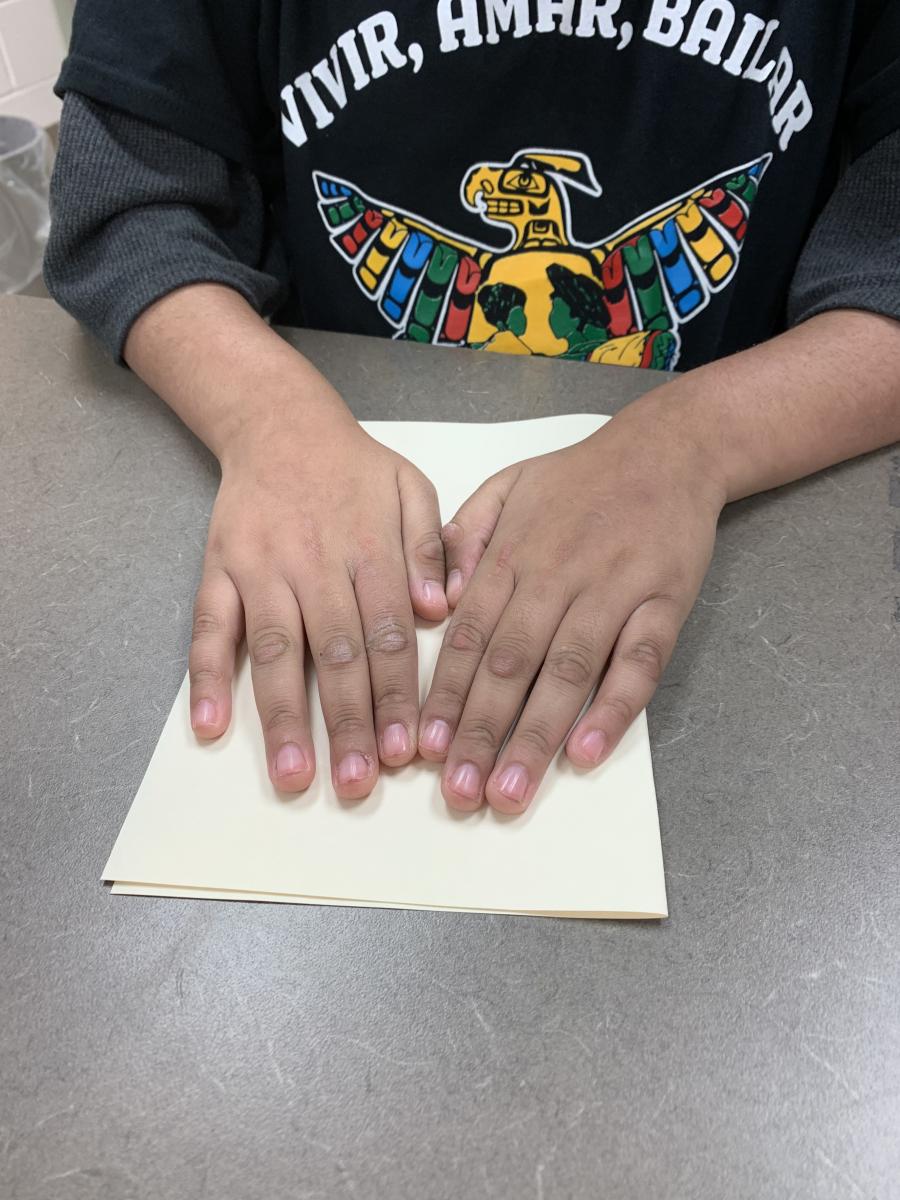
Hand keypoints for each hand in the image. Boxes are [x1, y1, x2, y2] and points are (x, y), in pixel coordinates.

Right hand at [188, 402, 447, 797]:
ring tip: (294, 774)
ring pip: (276, 650)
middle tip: (357, 782)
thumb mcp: (411, 488)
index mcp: (370, 550)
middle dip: (349, 723)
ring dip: (284, 717)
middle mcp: (315, 564)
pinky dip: (206, 676)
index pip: (391, 636)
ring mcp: (262, 568)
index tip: (408, 750)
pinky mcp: (218, 570)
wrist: (278, 423)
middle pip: (337, 654)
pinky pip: (209, 627)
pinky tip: (208, 724)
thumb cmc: (353, 467)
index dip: (399, 695)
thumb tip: (441, 610)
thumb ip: (429, 548)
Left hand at [417, 395, 726, 812]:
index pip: (469, 639)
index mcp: (512, 558)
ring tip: (510, 791)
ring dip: (535, 736)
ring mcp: (613, 591)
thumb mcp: (505, 487)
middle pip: (511, 666)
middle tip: (461, 793)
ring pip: (567, 673)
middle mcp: (556, 578)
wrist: (668, 449)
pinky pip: (639, 662)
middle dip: (481, 733)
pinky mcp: (665, 603)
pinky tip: (587, 753)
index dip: (446, 698)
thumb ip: (463, 540)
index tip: (424, 749)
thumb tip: (435, 601)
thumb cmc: (579, 478)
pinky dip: (615, 709)